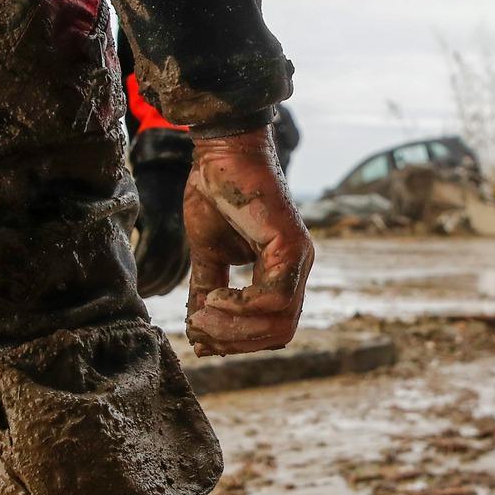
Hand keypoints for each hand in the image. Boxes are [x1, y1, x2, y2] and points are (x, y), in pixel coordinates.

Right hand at [184, 126, 313, 356]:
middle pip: (278, 334)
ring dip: (234, 328)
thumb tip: (197, 328)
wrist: (221, 153)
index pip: (271, 328)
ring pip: (279, 323)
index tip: (200, 336)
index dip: (237, 341)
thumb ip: (209, 288)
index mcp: (281, 272)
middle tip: (199, 330)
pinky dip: (241, 307)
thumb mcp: (209, 253)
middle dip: (235, 341)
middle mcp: (296, 269)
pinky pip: (274, 299)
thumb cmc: (217, 194)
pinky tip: (215, 297)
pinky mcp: (291, 247)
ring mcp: (298, 259)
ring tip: (203, 314)